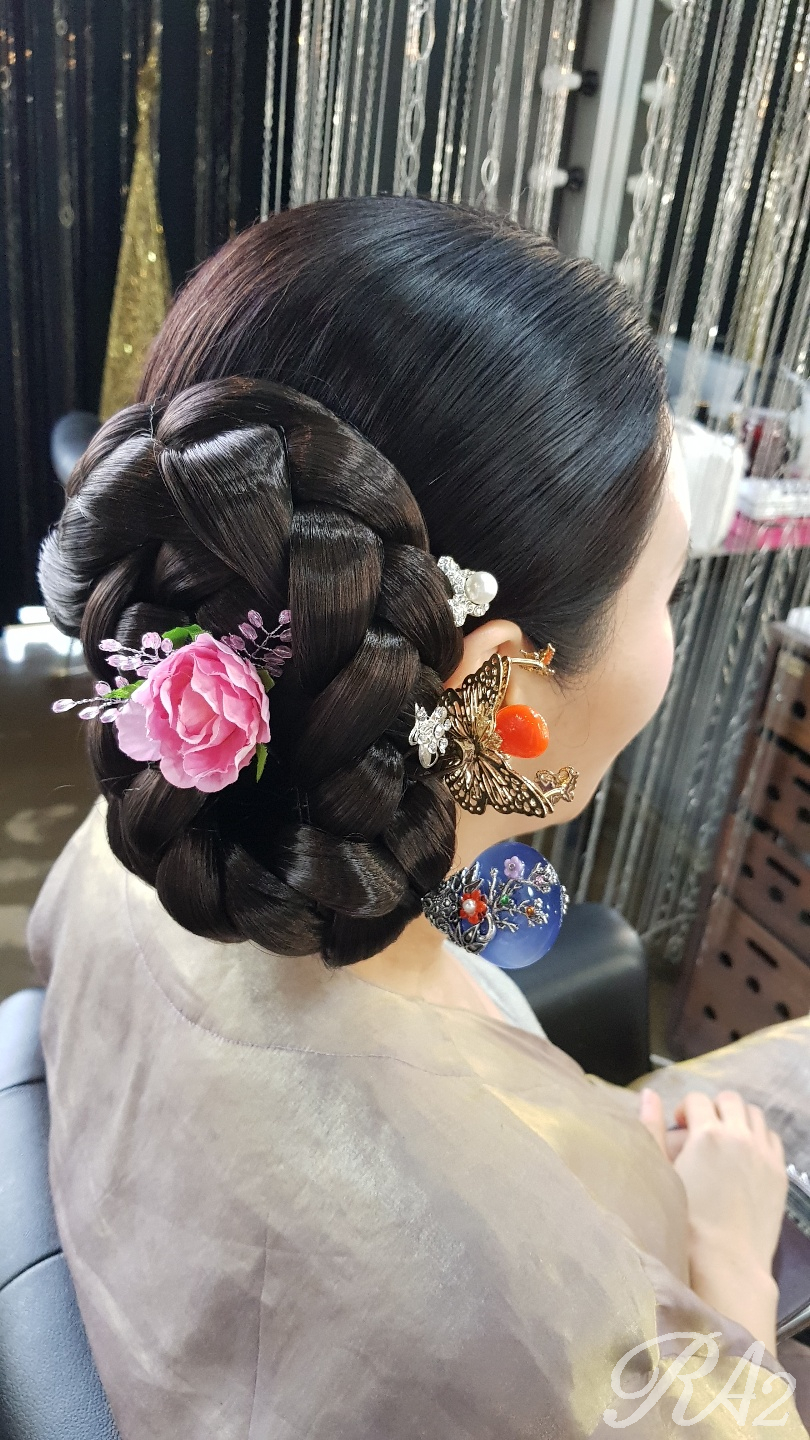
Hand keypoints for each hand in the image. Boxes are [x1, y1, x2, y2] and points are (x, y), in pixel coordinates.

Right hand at [639, 1087, 786, 1351]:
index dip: (685, 1109)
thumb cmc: (685, 1221)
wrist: (725, 1261)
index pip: (696, 1099)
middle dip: (714, 1108)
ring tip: (728, 1141)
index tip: (681, 1127)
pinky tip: (748, 1156)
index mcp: (706, 1133)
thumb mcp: (661, 1170)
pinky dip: (760, 1138)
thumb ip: (652, 1128)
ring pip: (755, 1114)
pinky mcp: (779, 1172)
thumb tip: (648, 1095)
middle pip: (729, 1100)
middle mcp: (739, 1135)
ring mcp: (763, 1153)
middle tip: (704, 1131)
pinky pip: (772, 1138)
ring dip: (739, 1119)